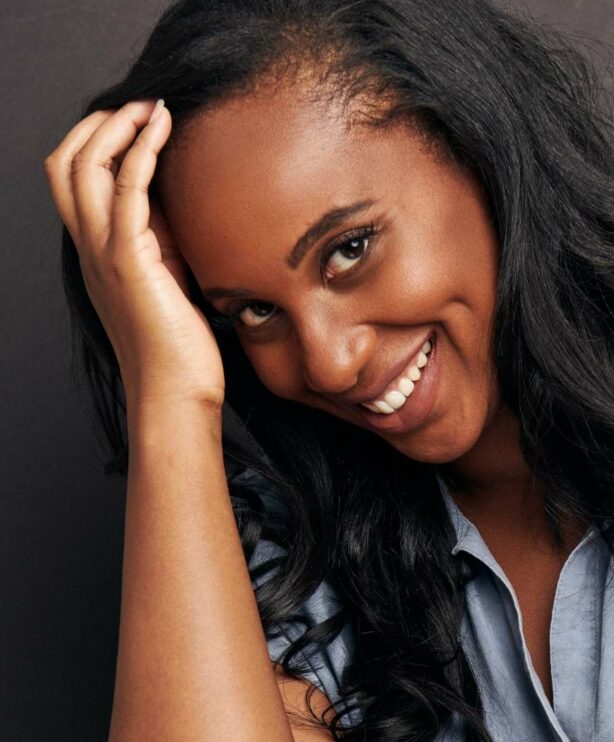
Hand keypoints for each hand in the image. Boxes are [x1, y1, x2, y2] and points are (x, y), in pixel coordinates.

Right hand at [44, 98, 225, 411]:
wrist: (176, 396)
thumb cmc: (180, 349)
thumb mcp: (169, 282)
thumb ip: (163, 242)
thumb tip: (177, 202)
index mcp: (96, 254)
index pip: (73, 181)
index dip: (97, 142)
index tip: (137, 121)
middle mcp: (90, 250)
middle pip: (65, 163)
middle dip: (99, 124)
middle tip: (140, 105)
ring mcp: (104, 255)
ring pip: (84, 167)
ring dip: (118, 127)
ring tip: (152, 107)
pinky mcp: (129, 263)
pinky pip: (125, 191)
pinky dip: (141, 152)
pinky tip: (163, 131)